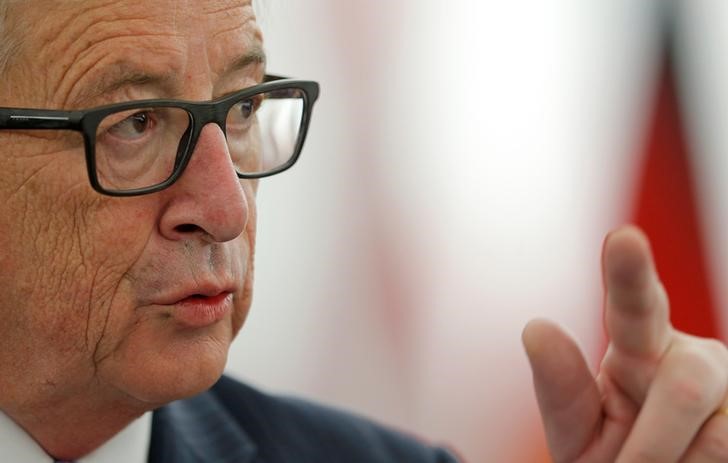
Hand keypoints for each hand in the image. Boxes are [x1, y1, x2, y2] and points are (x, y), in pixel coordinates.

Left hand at [523, 225, 727, 461]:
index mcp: (639, 342)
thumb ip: (561, 387)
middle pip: (686, 386)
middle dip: (650, 444)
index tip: (622, 238)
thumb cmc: (607, 454)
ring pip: (713, 436)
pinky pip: (725, 452)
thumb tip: (535, 327)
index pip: (635, 302)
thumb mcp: (576, 428)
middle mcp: (694, 355)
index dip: (630, 272)